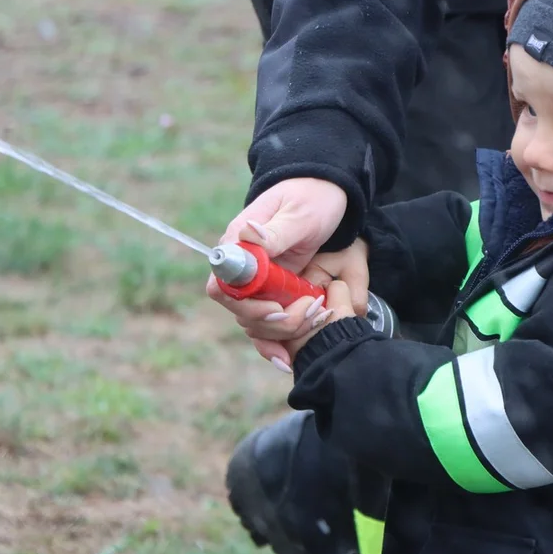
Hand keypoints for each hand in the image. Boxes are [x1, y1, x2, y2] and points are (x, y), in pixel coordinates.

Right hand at [205, 177, 354, 370]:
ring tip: (317, 318)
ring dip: (284, 331)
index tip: (276, 308)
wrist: (329, 195)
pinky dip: (278, 341)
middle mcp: (244, 268)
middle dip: (273, 321)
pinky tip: (288, 358)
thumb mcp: (299, 213)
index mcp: (239, 245)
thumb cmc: (313, 197)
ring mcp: (260, 283)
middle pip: (239, 312)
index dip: (245, 305)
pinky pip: (269, 324)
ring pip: (255, 323)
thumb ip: (275, 232)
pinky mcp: (277, 292)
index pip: (223, 286)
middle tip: (308, 313)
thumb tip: (248, 238)